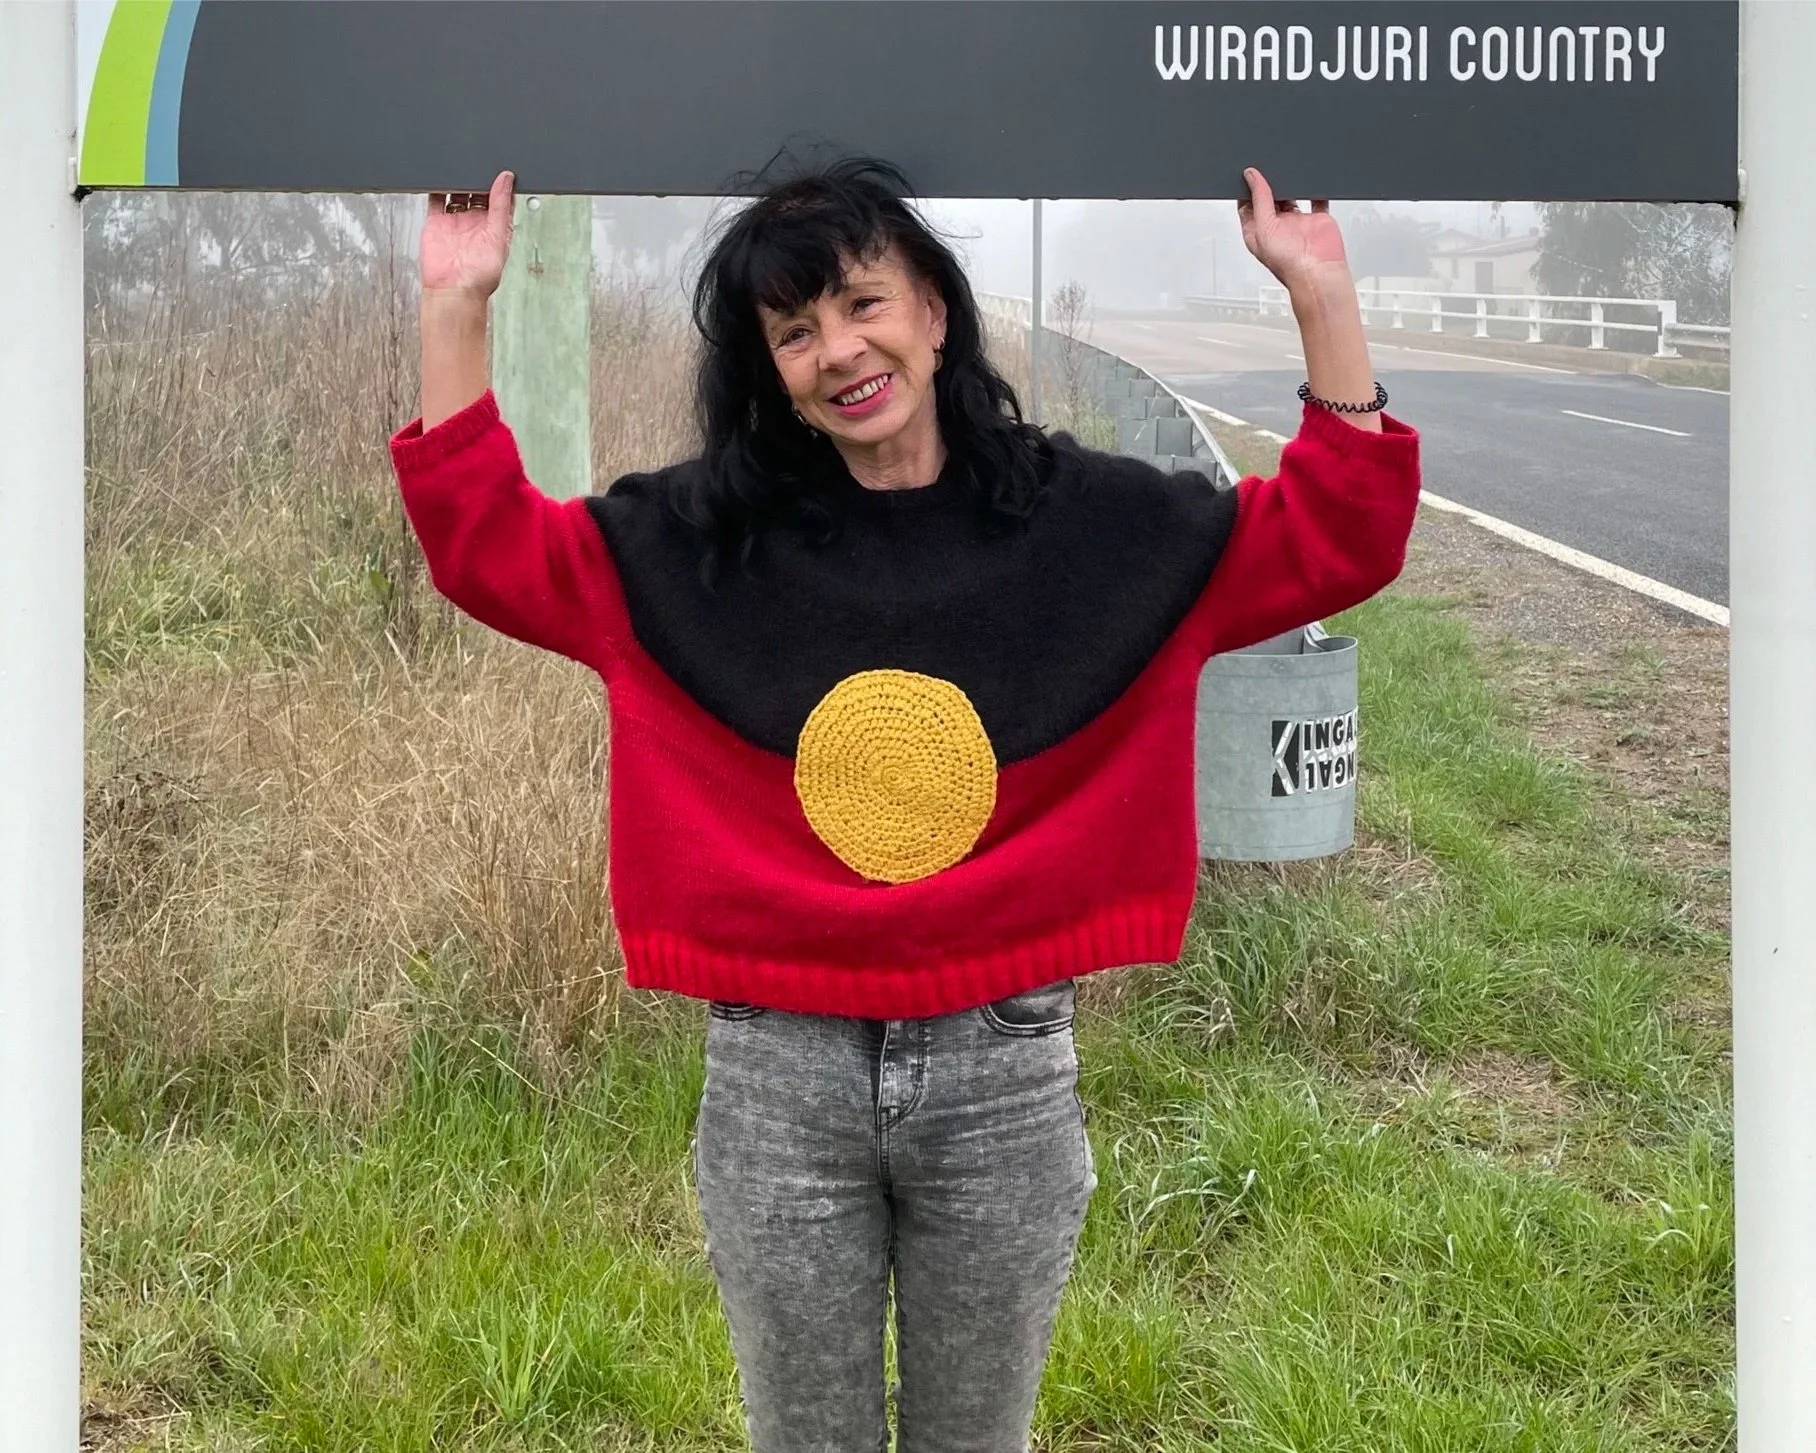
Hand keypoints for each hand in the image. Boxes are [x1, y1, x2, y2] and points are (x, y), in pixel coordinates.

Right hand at [422, 170, 515, 299]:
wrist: (453, 291)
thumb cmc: (480, 277)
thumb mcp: (499, 237)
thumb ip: (501, 206)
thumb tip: (506, 180)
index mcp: (495, 226)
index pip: (500, 197)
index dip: (500, 182)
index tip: (502, 167)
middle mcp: (475, 222)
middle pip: (477, 190)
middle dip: (478, 176)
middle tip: (479, 161)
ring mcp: (455, 221)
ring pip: (457, 191)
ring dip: (459, 179)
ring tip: (461, 165)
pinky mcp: (437, 221)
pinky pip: (436, 198)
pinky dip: (437, 185)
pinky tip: (440, 176)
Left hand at [1237, 167, 1349, 294]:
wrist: (1318, 272)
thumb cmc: (1288, 264)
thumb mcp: (1263, 228)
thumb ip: (1259, 200)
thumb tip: (1251, 177)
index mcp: (1257, 231)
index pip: (1247, 205)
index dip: (1247, 188)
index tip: (1247, 172)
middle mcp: (1276, 226)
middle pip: (1269, 197)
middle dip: (1268, 183)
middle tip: (1268, 166)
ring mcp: (1297, 222)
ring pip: (1292, 195)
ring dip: (1290, 183)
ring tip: (1288, 169)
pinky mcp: (1316, 218)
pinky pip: (1316, 199)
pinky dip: (1315, 189)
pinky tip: (1313, 179)